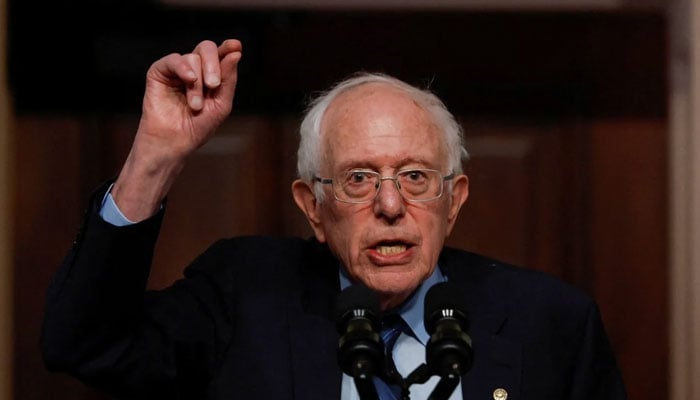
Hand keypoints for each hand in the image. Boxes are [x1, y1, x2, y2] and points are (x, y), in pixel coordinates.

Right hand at [112, 39, 242, 220]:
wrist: (174, 142)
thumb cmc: (198, 127)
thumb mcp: (221, 104)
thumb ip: (228, 78)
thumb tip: (235, 51)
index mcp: (211, 76)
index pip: (221, 55)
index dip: (228, 48)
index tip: (235, 45)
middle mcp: (194, 69)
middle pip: (206, 48)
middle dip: (214, 65)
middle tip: (214, 85)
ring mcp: (177, 70)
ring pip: (193, 58)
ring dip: (197, 84)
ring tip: (195, 105)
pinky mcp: (159, 72)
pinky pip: (173, 60)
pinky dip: (183, 68)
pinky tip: (190, 80)